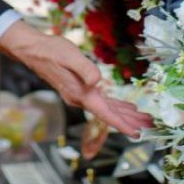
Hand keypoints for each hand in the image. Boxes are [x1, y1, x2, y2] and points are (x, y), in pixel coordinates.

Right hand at [0, 21, 151, 137]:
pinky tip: (125, 106)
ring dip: (125, 113)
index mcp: (81, 92)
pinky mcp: (79, 89)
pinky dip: (114, 105)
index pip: (104, 113)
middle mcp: (80, 98)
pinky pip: (101, 101)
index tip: (137, 133)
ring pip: (106, 109)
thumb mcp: (70, 56)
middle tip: (150, 125)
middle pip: (108, 114)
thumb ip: (85, 68)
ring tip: (143, 118)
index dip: (122, 124)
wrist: (33, 50)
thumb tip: (98, 82)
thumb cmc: (51, 50)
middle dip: (129, 120)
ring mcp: (78, 94)